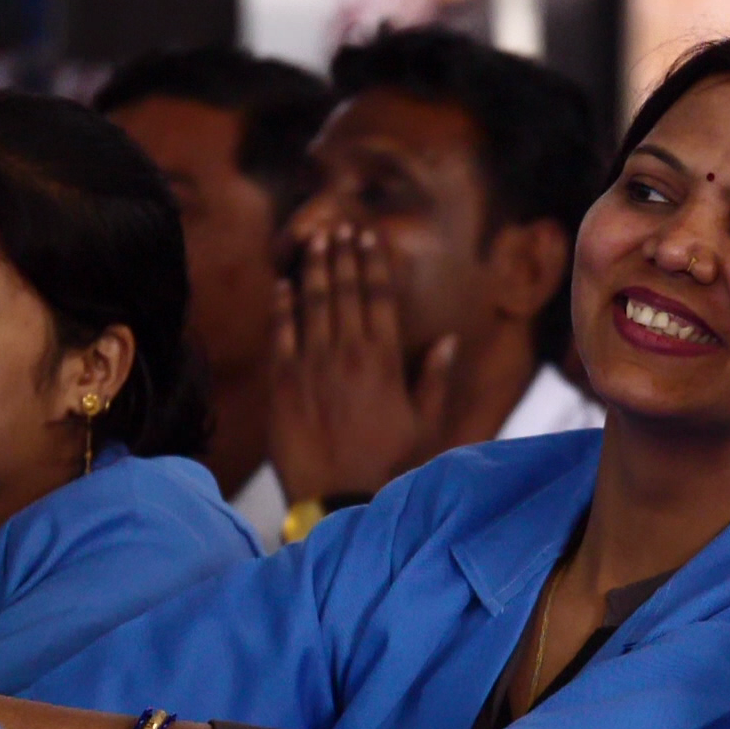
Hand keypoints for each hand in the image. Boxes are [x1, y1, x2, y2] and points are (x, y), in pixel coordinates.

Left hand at [267, 224, 459, 501]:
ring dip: (314, 270)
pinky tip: (284, 286)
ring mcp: (310, 367)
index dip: (373, 264)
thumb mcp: (424, 425)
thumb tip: (449, 341)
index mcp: (384, 362)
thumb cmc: (388, 467)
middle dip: (342, 256)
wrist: (337, 499)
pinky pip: (280, 334)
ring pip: (312, 305)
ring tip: (315, 242)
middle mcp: (347, 355)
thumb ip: (434, 380)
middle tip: (340, 229)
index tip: (369, 239)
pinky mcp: (282, 384)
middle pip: (344, 292)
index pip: (378, 298)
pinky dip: (282, 306)